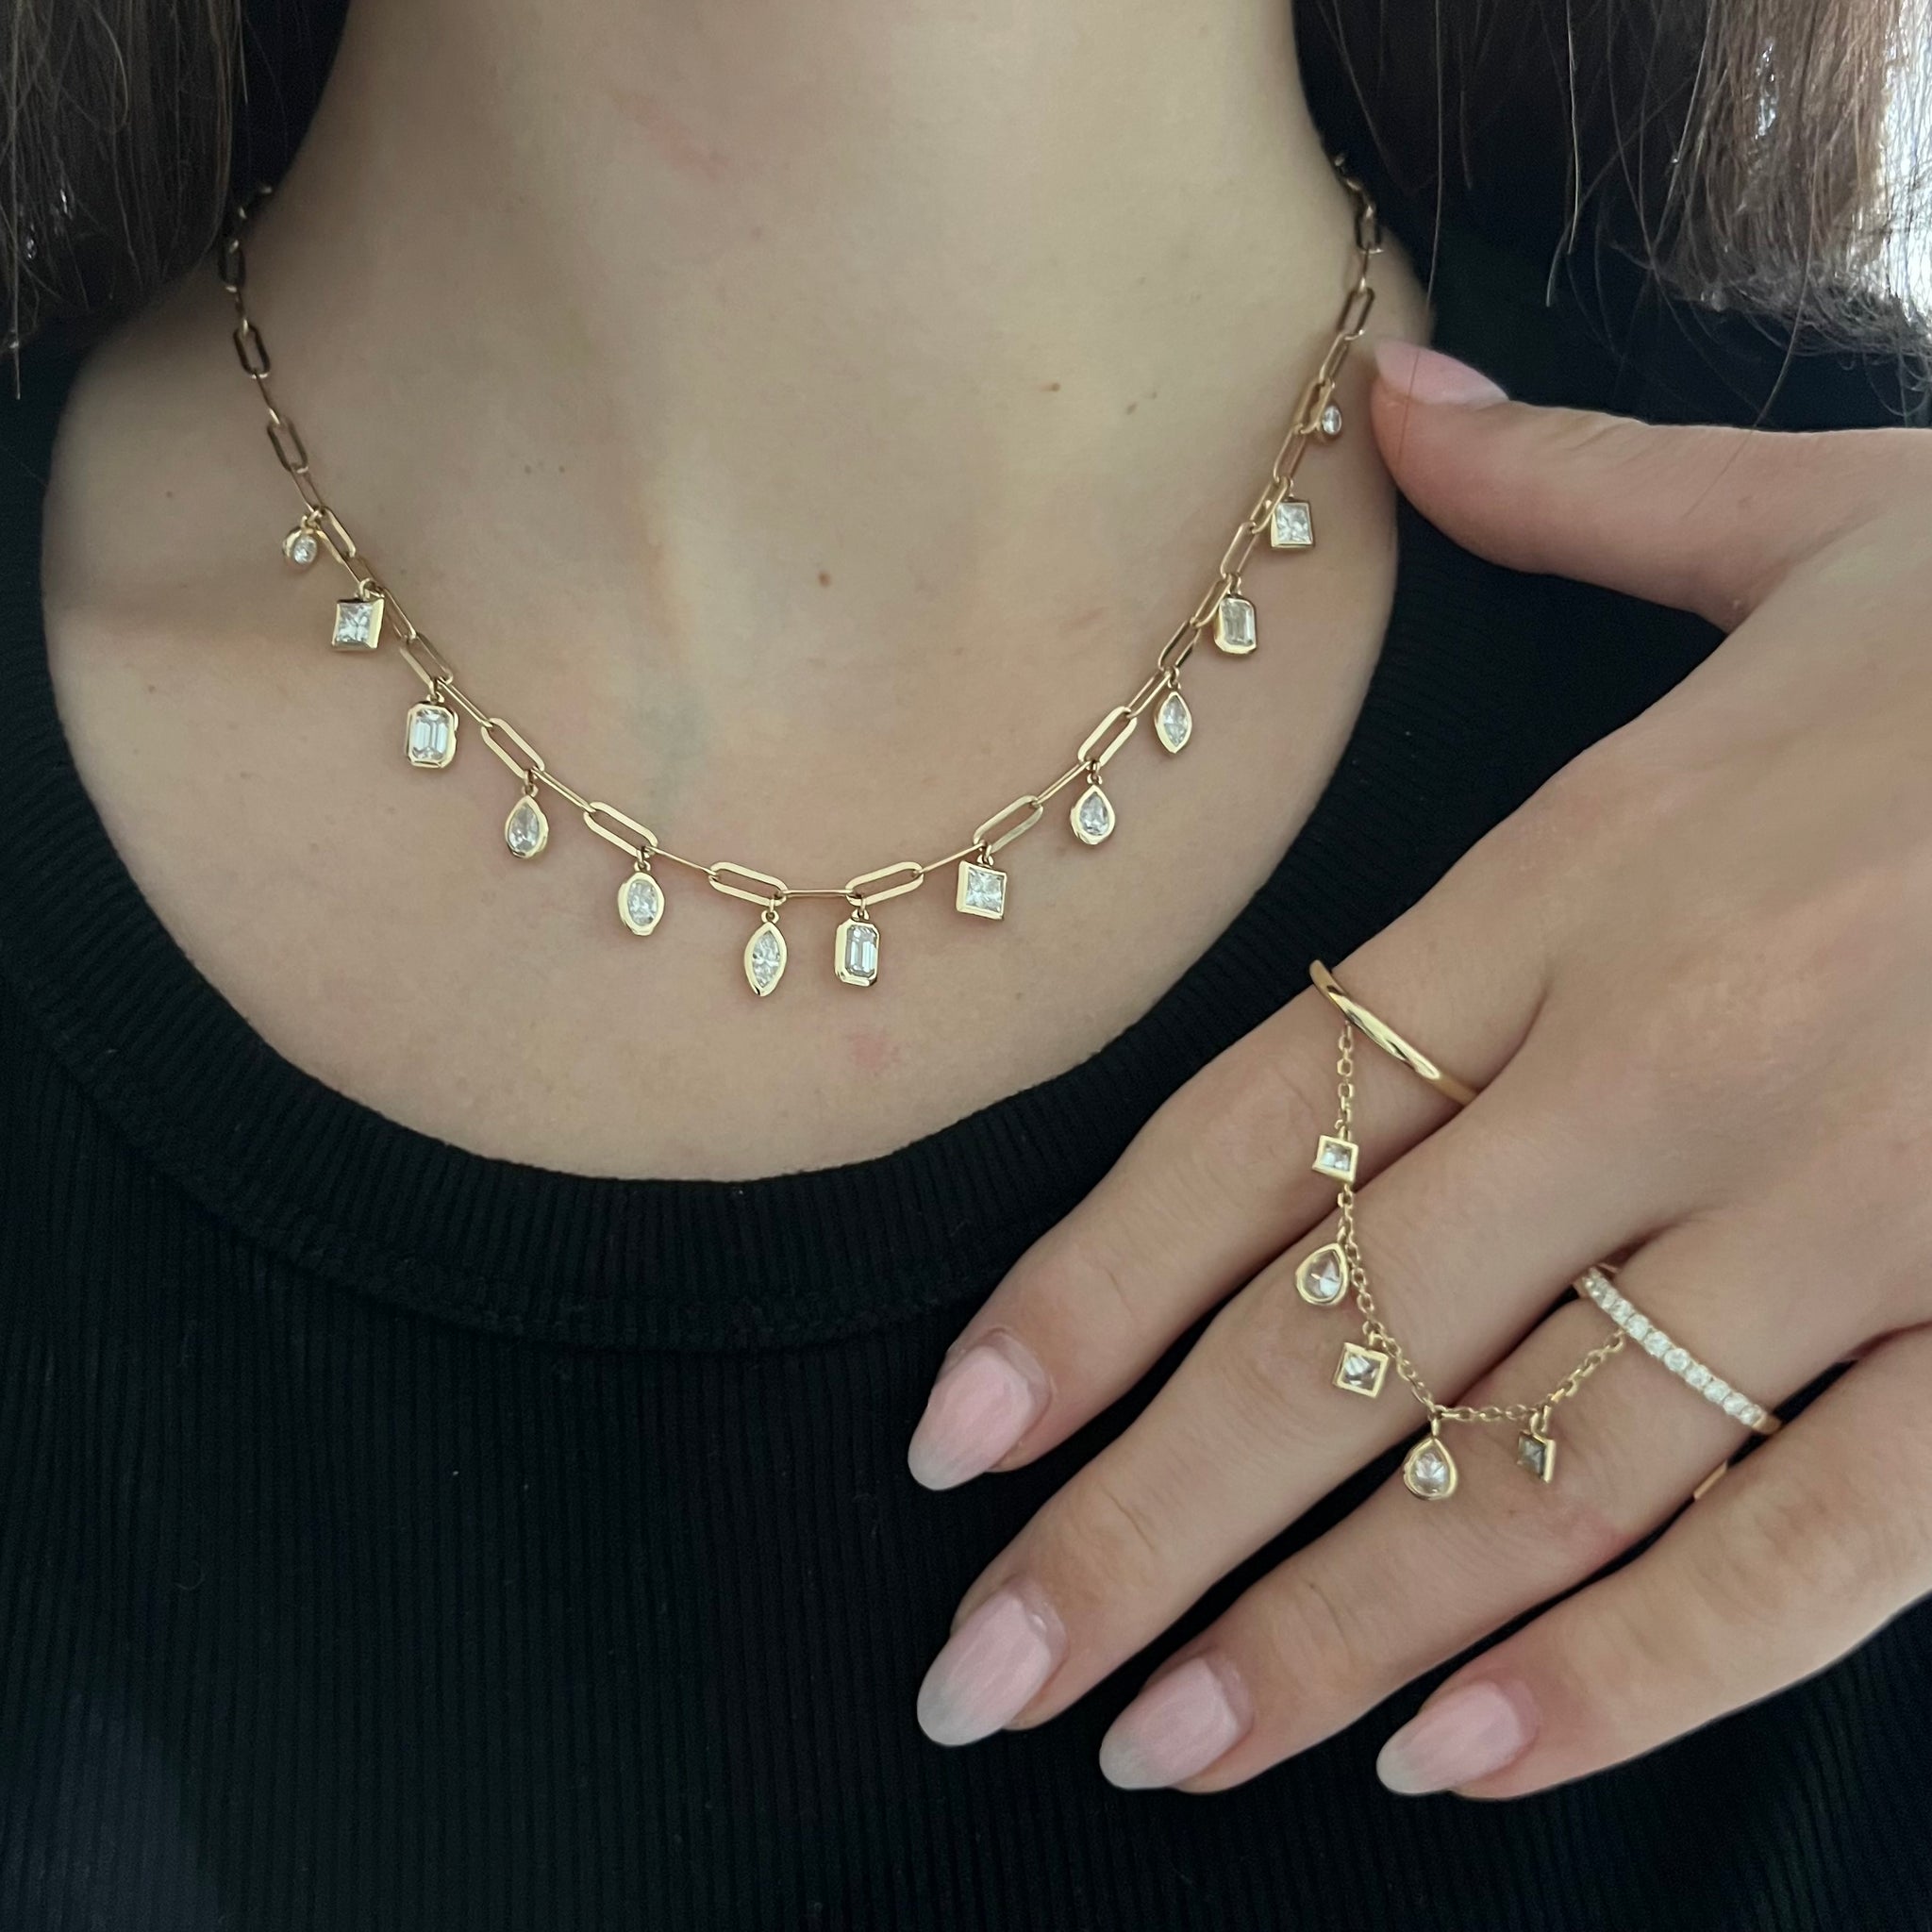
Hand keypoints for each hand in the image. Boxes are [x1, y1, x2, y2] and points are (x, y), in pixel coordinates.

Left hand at [904, 342, 1931, 1796]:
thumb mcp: (1802, 520)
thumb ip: (1568, 489)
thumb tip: (1386, 397)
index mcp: (1583, 876)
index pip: (1255, 1126)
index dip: (1084, 1298)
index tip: (950, 1441)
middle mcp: (1672, 1057)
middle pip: (1339, 1338)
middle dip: (1142, 1529)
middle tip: (983, 1677)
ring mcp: (1850, 1205)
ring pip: (1530, 1474)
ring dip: (1327, 1634)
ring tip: (1166, 1749)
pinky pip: (1808, 1546)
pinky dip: (1635, 1673)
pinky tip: (1466, 1765)